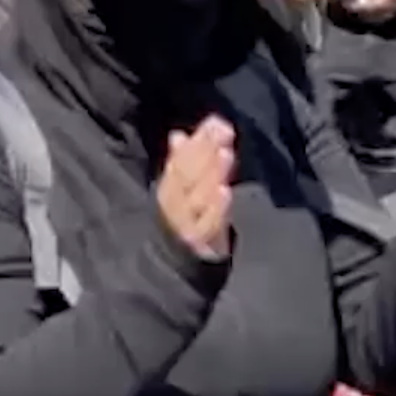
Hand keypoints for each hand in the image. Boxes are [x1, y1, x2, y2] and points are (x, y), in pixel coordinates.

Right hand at [156, 116, 237, 262]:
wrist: (174, 273)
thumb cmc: (184, 226)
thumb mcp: (180, 195)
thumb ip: (181, 165)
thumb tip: (179, 135)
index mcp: (170, 190)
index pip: (181, 160)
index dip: (198, 141)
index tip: (216, 122)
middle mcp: (176, 204)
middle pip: (188, 174)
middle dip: (206, 150)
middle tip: (223, 131)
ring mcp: (187, 224)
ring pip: (197, 196)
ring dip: (211, 173)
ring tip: (225, 152)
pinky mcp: (201, 244)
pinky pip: (207, 224)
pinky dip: (215, 207)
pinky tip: (225, 191)